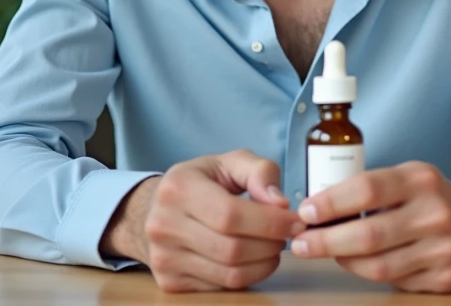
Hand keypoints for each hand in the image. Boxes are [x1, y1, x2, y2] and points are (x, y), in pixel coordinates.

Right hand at [101, 150, 303, 292]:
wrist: (154, 209)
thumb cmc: (201, 182)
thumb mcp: (229, 163)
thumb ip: (260, 172)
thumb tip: (280, 204)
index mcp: (178, 188)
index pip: (230, 215)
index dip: (270, 222)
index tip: (296, 222)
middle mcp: (163, 225)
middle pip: (232, 249)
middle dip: (271, 244)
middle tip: (287, 235)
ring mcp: (164, 259)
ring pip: (229, 274)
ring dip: (264, 263)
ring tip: (273, 246)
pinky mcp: (170, 282)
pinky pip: (221, 287)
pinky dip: (248, 276)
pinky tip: (254, 258)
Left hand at [290, 161, 450, 292]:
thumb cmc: (430, 198)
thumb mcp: (407, 177)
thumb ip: (369, 188)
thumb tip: (316, 207)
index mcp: (422, 179)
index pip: (368, 189)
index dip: (331, 203)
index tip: (305, 212)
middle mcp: (436, 213)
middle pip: (368, 235)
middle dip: (325, 241)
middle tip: (300, 243)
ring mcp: (443, 249)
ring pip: (378, 265)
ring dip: (342, 260)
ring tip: (324, 251)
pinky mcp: (445, 278)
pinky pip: (394, 281)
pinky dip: (367, 273)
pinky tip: (357, 262)